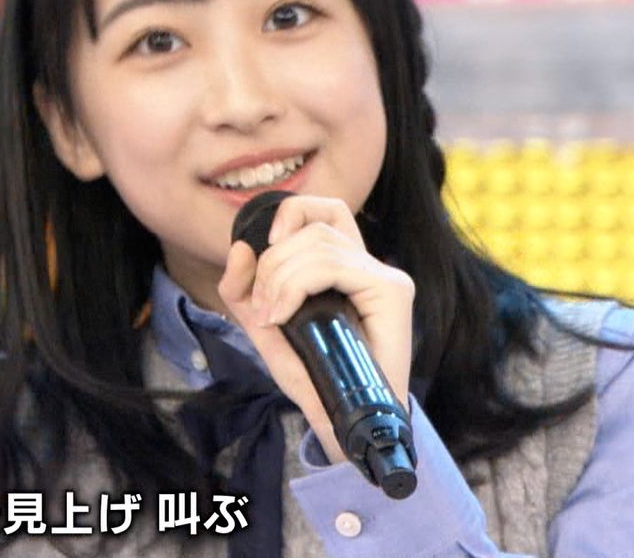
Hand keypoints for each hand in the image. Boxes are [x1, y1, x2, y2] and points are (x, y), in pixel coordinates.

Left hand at [216, 195, 414, 464]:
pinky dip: (297, 285)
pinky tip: (283, 314)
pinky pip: (334, 265)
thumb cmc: (312, 376)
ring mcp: (385, 277)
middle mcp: (369, 265)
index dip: (292, 213)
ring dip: (281, 277)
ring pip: (320, 245)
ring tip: (272, 316)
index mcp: (344, 265)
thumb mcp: (264, 327)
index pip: (326, 211)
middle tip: (263, 305)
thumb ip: (244, 291)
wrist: (343, 423)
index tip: (266, 246)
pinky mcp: (392, 292)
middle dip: (273, 261)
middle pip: (314, 226)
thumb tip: (240, 247)